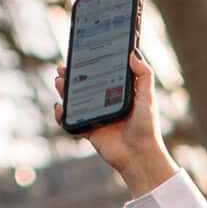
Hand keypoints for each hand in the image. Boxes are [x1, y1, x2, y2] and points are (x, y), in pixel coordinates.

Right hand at [52, 0, 175, 196]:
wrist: (139, 157)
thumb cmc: (146, 127)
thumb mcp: (147, 98)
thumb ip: (143, 75)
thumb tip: (133, 52)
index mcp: (117, 92)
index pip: (100, 73)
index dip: (89, 63)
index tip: (79, 51)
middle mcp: (104, 103)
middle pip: (83, 85)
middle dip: (71, 75)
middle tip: (63, 66)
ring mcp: (95, 116)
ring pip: (74, 100)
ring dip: (64, 90)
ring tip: (59, 80)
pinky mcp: (88, 131)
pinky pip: (71, 122)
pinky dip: (62, 116)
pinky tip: (60, 108)